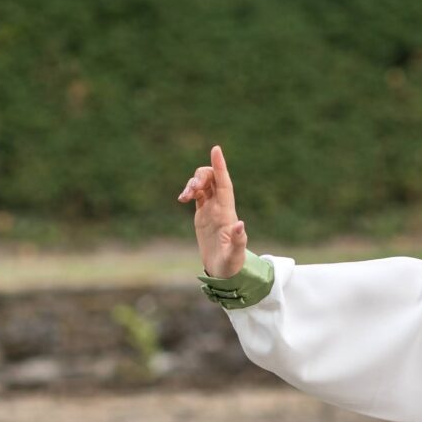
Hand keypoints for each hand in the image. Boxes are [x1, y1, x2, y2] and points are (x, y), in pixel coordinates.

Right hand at [178, 144, 248, 278]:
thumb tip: (240, 224)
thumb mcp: (234, 255)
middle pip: (212, 178)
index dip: (220, 166)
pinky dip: (188, 191)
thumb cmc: (231, 265)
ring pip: (203, 184)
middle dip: (200, 176)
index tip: (216, 149)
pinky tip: (182, 198)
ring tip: (183, 197)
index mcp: (227, 213)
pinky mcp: (203, 214)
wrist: (224, 271)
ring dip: (192, 183)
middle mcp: (220, 207)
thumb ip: (238, 240)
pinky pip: (196, 193)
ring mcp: (211, 209)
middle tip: (190, 190)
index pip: (224, 184)